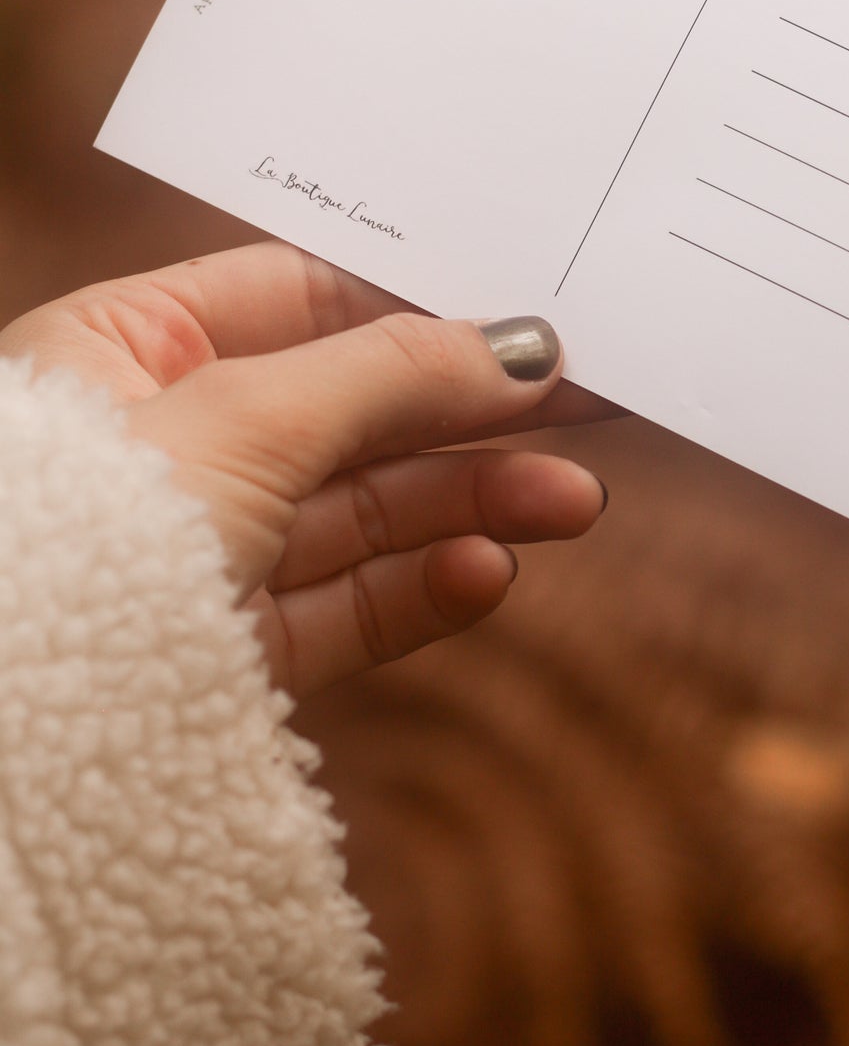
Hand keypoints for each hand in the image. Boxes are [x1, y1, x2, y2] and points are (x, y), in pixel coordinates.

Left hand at [0, 243, 611, 696]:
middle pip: (352, 408)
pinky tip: (489, 572)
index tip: (529, 325)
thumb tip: (520, 346)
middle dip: (471, 413)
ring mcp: (195, 553)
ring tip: (572, 503)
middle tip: (592, 406)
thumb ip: (391, 374)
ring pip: (361, 512)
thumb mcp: (244, 418)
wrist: (4, 747)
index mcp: (126, 347)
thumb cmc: (74, 534)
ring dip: (472, 503)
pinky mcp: (221, 654)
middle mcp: (162, 441)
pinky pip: (341, 607)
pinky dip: (420, 589)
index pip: (302, 299)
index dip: (420, 309)